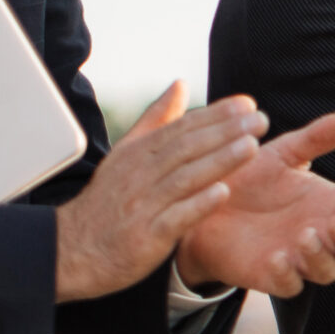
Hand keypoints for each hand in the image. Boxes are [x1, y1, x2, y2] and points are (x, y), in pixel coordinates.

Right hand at [55, 85, 263, 302]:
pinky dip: (198, 204)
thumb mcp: (128, 154)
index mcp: (139, 153)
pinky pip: (175, 217)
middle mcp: (140, 174)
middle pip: (187, 147)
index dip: (215, 115)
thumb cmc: (109, 201)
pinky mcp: (146, 235)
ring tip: (251, 147)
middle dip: (225, 132)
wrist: (75, 249)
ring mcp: (143, 205)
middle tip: (260, 120)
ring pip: (185, 178)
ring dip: (219, 161)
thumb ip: (157, 119)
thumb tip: (181, 84)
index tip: (247, 105)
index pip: (182, 128)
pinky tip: (223, 193)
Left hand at [176, 111, 334, 297]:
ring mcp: (299, 259)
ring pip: (326, 270)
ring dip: (321, 256)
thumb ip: (314, 140)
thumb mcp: (282, 154)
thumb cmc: (250, 179)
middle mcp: (322, 236)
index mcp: (331, 207)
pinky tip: (278, 256)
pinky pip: (289, 285)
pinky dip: (287, 274)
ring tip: (306, 235)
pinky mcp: (272, 277)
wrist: (206, 204)